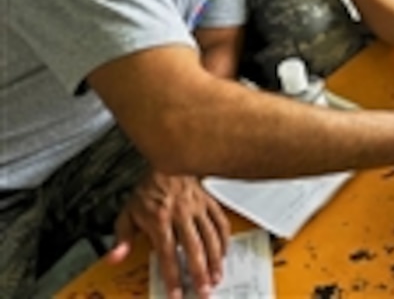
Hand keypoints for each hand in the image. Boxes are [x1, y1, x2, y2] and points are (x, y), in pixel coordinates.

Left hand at [106, 172, 230, 298]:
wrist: (169, 161)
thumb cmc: (149, 190)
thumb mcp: (128, 213)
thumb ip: (123, 238)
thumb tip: (114, 258)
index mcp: (159, 219)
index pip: (167, 253)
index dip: (172, 276)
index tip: (176, 293)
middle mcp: (181, 214)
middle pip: (193, 248)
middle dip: (199, 273)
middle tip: (203, 291)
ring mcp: (198, 208)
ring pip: (211, 238)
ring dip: (215, 261)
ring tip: (216, 278)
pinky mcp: (210, 203)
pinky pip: (221, 224)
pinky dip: (224, 241)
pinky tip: (224, 254)